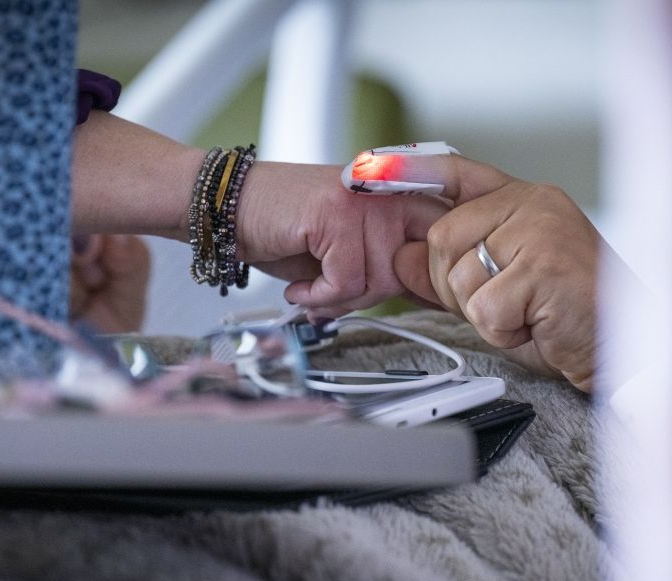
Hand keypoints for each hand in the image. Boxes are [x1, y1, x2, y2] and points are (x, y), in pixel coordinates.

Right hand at [71, 113, 446, 317]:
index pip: (445, 239)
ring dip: (340, 297)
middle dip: (375, 294)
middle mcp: (389, 190)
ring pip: (380, 280)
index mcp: (399, 192)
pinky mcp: (335, 214)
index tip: (419, 299)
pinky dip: (318, 295)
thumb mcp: (350, 249)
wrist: (226, 206)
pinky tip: (300, 286)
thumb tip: (429, 298)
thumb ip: (390, 265)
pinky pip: (346, 280)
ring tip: (313, 284)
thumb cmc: (284, 229)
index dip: (431, 278)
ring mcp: (364, 199)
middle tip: (337, 292)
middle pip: (413, 270)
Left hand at [390, 155, 609, 391]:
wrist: (623, 346)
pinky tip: (535, 324)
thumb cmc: (563, 314)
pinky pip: (485, 306)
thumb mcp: (500, 287)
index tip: (365, 168)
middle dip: (453, 284)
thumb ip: (452, 268)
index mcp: (525, 199)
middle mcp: (533, 204)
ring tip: (525, 312)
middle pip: (442, 237)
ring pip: (460, 274)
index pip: (458, 172)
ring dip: (481, 311)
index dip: (409, 171)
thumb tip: (403, 257)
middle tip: (499, 302)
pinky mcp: (545, 266)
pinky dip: (502, 329)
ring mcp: (541, 231)